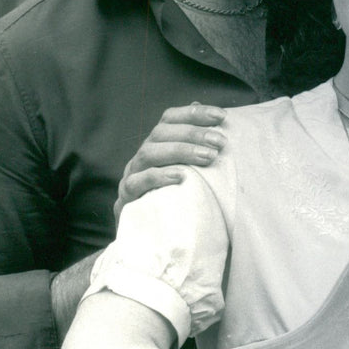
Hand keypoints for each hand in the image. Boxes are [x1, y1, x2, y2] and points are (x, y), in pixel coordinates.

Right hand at [114, 103, 226, 224]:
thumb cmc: (174, 196)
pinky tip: (181, 177)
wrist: (147, 235)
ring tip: (208, 157)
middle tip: (220, 141)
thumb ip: (198, 148)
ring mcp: (132, 174)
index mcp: (156, 144)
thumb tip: (218, 120)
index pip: (170, 118)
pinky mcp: (126, 197)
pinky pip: (136, 183)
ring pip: (149, 153)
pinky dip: (158, 177)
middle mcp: (143, 155)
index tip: (222, 116)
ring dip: (180, 151)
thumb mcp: (188, 170)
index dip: (194, 114)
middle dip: (193, 133)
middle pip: (161, 133)